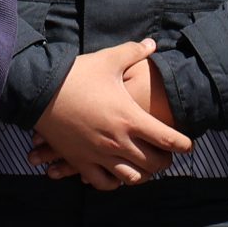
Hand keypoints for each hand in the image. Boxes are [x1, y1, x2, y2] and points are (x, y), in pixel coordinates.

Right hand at [30, 40, 194, 188]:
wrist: (39, 91)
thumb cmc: (76, 75)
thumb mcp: (108, 60)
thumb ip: (134, 52)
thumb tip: (153, 43)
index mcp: (130, 118)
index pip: (168, 139)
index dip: (184, 144)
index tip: (188, 145)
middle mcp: (119, 142)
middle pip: (155, 163)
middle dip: (166, 161)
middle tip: (167, 155)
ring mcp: (99, 155)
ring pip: (132, 178)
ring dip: (143, 174)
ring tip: (145, 167)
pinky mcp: (81, 162)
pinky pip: (103, 183)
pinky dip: (114, 182)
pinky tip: (117, 175)